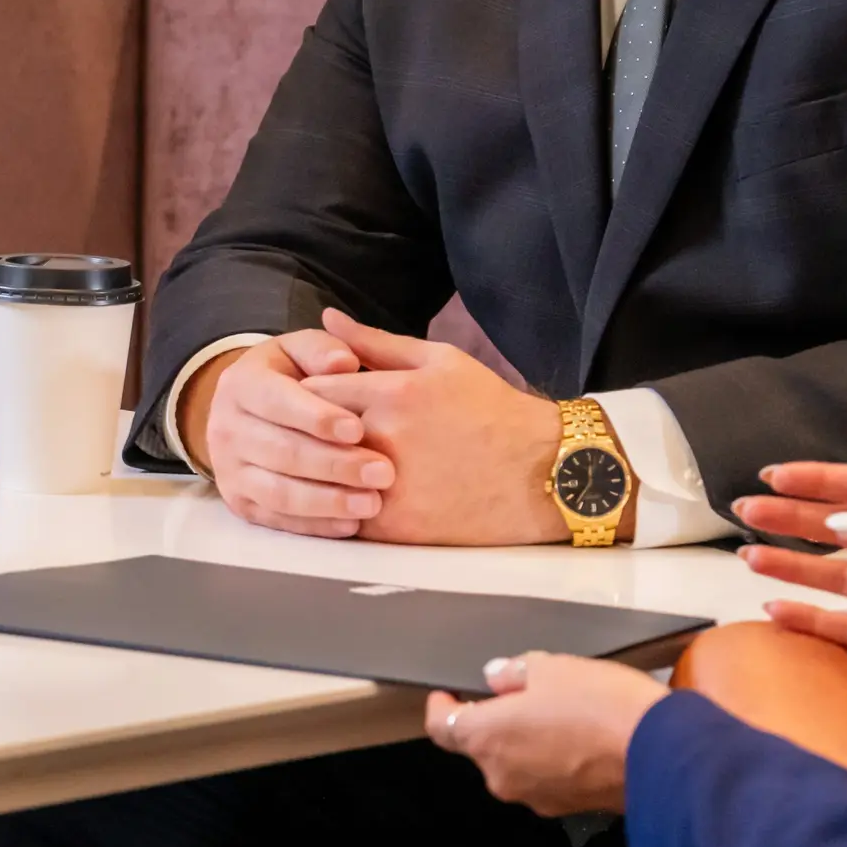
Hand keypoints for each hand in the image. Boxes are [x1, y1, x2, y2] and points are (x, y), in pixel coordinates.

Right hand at [189, 329, 392, 538]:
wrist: (245, 413)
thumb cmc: (287, 377)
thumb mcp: (298, 350)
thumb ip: (321, 349)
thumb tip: (343, 362)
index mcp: (240, 384)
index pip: (276, 401)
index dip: (317, 417)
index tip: (359, 428)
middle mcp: (226, 429)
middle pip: (282, 452)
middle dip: (334, 464)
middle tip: (383, 472)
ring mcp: (230, 470)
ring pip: (279, 492)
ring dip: (327, 501)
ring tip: (372, 503)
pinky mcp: (241, 503)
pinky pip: (278, 519)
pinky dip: (315, 525)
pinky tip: (350, 524)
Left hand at [291, 309, 567, 545]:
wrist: (541, 473)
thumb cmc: (491, 410)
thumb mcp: (440, 361)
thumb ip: (376, 343)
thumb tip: (328, 320)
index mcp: (394, 392)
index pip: (314, 389)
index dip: (306, 394)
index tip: (311, 398)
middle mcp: (385, 438)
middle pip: (310, 434)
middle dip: (305, 432)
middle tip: (308, 432)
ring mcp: (388, 486)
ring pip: (320, 478)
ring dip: (318, 471)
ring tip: (325, 463)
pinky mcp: (395, 527)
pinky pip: (341, 515)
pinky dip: (337, 504)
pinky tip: (347, 493)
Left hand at [422, 652, 668, 814]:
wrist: (660, 756)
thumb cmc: (599, 704)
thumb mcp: (553, 667)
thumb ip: (515, 672)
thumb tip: (496, 678)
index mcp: (486, 739)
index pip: (442, 728)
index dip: (441, 707)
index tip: (449, 692)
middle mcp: (501, 776)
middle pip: (480, 746)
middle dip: (493, 719)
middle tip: (521, 691)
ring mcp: (534, 797)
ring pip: (515, 763)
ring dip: (525, 740)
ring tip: (559, 711)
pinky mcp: (567, 808)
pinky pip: (546, 778)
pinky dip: (551, 758)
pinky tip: (580, 737)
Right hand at [729, 462, 846, 680]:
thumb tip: (842, 527)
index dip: (818, 479)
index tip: (774, 478)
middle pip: (840, 529)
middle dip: (791, 519)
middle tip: (747, 512)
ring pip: (836, 577)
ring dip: (791, 566)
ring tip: (749, 558)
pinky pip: (845, 627)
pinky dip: (809, 621)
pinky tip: (775, 611)